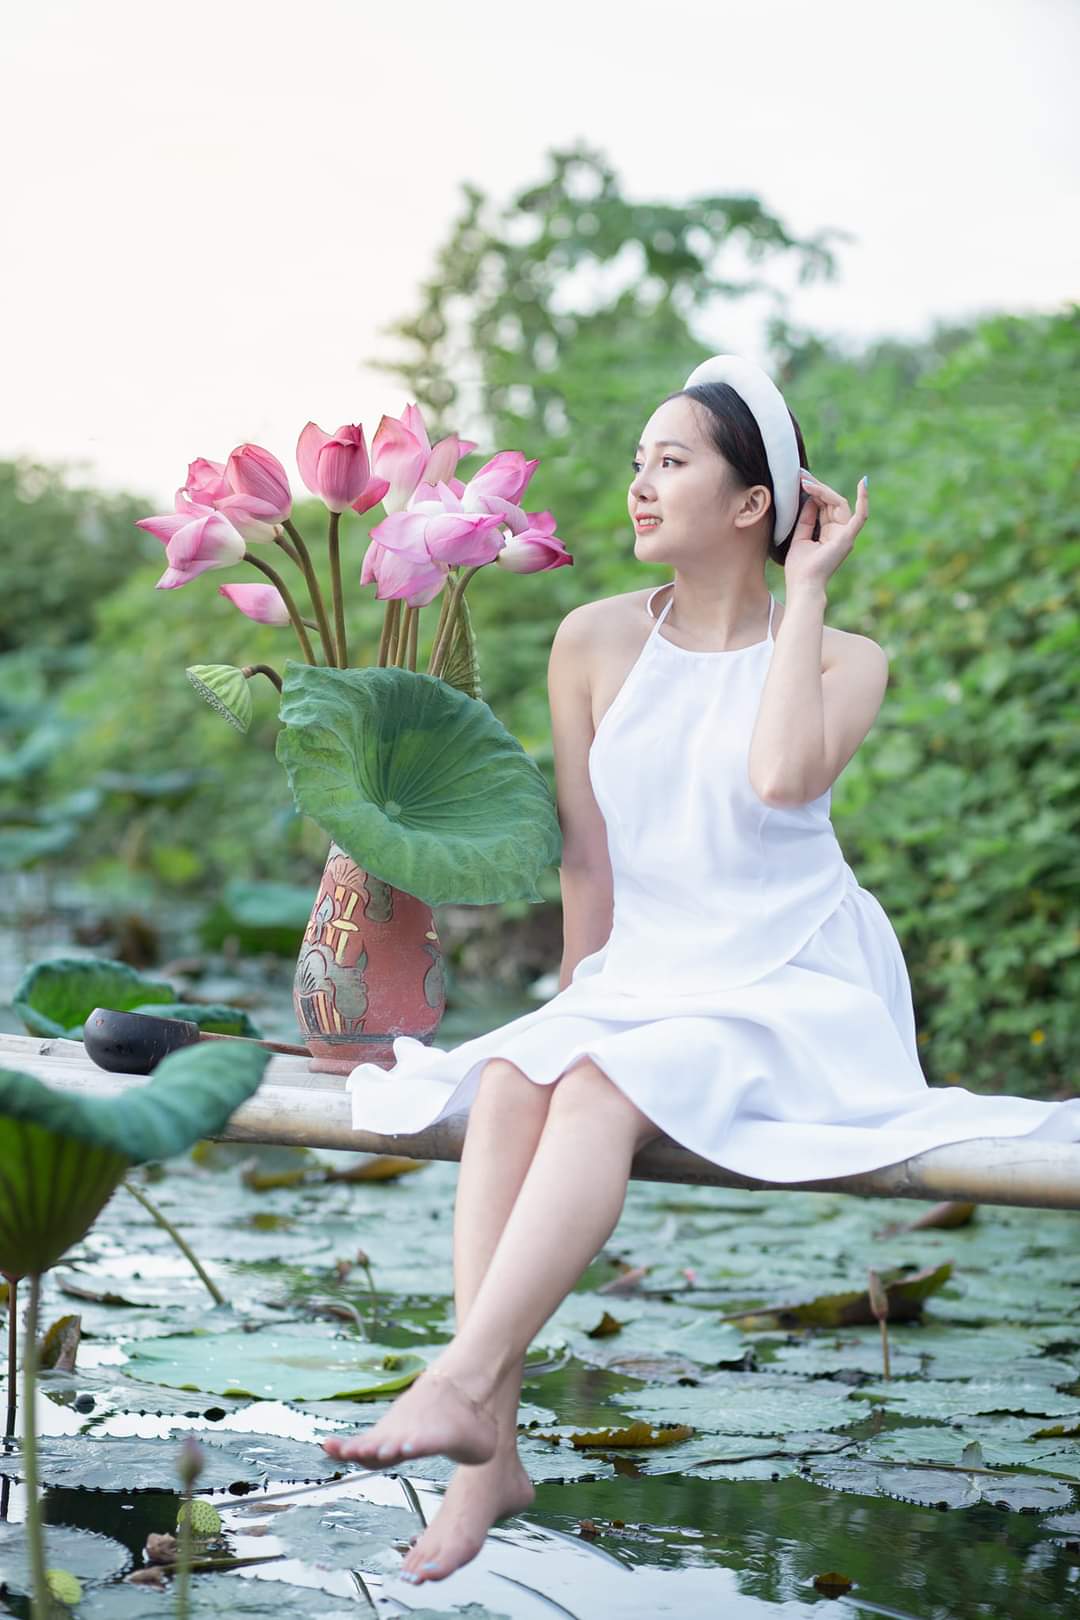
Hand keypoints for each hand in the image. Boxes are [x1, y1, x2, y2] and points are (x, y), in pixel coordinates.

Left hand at [783, 470, 867, 592]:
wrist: (803, 584)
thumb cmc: (800, 568)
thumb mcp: (800, 538)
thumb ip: (806, 519)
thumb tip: (809, 499)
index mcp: (829, 533)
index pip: (824, 506)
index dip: (814, 492)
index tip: (800, 480)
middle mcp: (840, 532)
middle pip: (832, 502)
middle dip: (817, 487)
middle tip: (801, 476)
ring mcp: (845, 535)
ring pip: (839, 504)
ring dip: (823, 490)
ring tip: (806, 482)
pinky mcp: (847, 537)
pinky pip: (861, 516)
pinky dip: (864, 500)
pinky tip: (864, 483)